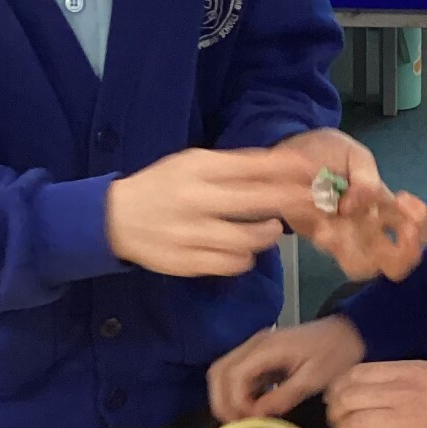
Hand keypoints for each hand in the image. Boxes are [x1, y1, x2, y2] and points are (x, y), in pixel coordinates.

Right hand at [106, 147, 314, 277]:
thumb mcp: (191, 163)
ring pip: (249, 241)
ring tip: (269, 229)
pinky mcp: (187, 262)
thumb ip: (231, 166)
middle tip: (308, 203)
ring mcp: (190, 234)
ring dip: (267, 235)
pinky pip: (231, 264)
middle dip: (289, 202)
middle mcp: (195, 200)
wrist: (114, 219)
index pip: (251, 168)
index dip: (287, 170)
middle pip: (257, 203)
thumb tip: (279, 166)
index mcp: (196, 169)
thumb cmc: (162, 186)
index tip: (312, 171)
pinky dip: (245, 258)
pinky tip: (244, 250)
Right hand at [208, 314, 364, 422]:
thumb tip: (257, 416)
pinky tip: (250, 408)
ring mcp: (255, 348)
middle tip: (235, 424)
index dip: (235, 402)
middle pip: (219, 371)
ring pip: (223, 372)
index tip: (249, 420)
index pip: (234, 375)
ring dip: (226, 397)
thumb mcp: (313, 379)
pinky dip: (237, 392)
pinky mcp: (260, 355)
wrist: (347, 332)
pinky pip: (238, 374)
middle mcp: (254, 345)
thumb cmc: (334, 353)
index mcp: (266, 348)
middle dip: (222, 401)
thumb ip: (283, 397)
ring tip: (241, 419)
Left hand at [279, 130, 426, 281]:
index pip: (421, 226)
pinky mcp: (325, 243)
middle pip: (402, 259)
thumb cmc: (327, 153)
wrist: (286, 156)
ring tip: (339, 226)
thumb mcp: (352, 153)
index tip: (402, 200)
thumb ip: (366, 177)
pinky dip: (333, 243)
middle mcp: (373, 227)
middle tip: (378, 227)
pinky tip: (322, 227)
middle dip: (401, 251)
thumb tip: (357, 206)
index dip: (421, 222)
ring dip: (359, 248)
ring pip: (369, 265)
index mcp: (386, 204)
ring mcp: (350, 238)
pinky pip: (339, 257)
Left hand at [325, 361, 426, 427]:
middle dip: (335, 412)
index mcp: (406, 370)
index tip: (336, 398)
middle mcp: (400, 391)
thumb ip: (406, 377)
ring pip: (355, 424)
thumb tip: (384, 387)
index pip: (356, 374)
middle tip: (336, 422)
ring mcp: (405, 419)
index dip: (338, 388)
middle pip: (348, 398)